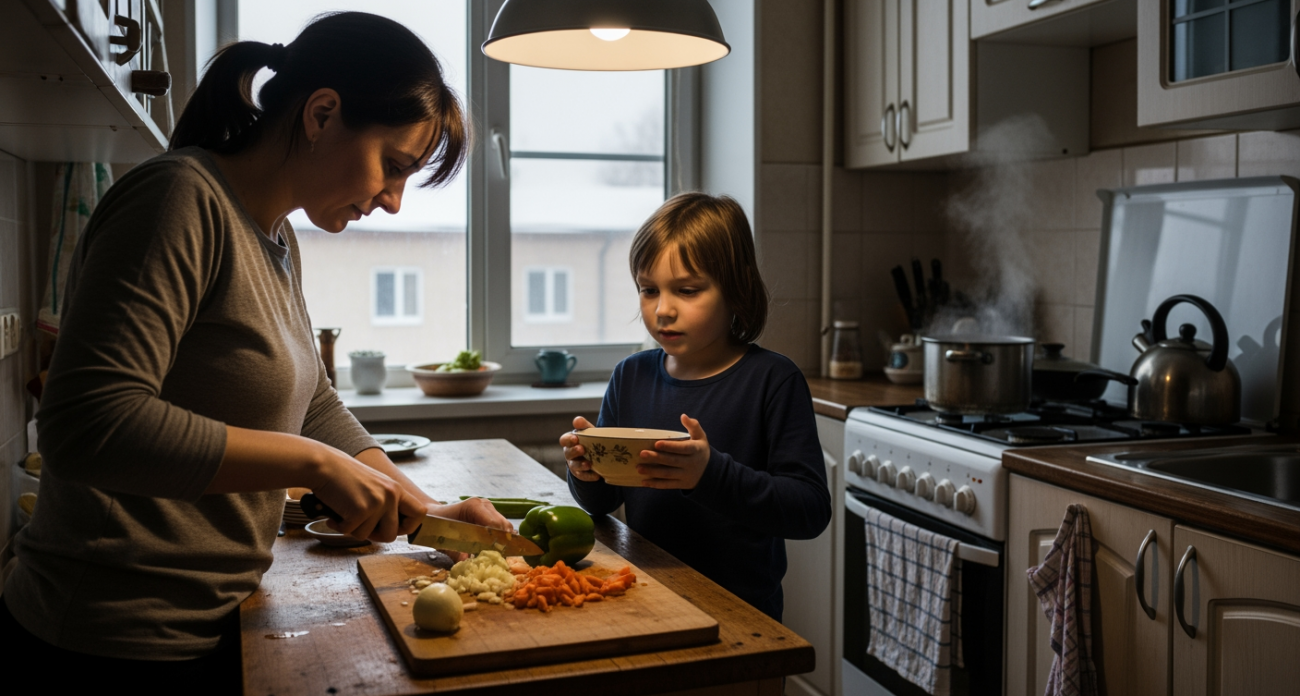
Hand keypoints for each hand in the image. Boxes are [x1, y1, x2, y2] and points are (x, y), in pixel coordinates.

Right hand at [307, 443, 426, 542]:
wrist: (324, 465)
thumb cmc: (344, 477)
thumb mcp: (374, 486)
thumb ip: (386, 503)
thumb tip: (392, 530)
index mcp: (396, 489)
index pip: (420, 513)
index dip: (409, 527)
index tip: (394, 529)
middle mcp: (391, 495)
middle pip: (392, 534)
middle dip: (374, 536)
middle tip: (360, 526)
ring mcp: (377, 502)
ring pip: (368, 535)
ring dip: (353, 530)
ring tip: (345, 514)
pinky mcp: (361, 509)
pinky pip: (350, 532)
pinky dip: (339, 527)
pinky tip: (334, 515)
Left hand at [424, 497, 513, 560]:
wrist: (431, 515)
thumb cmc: (435, 526)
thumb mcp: (443, 541)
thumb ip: (455, 553)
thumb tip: (467, 563)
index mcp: (474, 507)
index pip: (494, 525)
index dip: (497, 541)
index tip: (495, 556)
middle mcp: (484, 505)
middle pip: (503, 526)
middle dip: (501, 543)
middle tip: (496, 559)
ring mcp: (488, 508)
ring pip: (505, 527)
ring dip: (502, 541)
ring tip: (495, 554)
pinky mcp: (490, 514)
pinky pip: (501, 528)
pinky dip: (499, 538)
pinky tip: (493, 548)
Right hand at [560, 416, 602, 481]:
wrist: (597, 454)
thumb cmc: (590, 439)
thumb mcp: (588, 431)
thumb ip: (583, 425)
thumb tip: (577, 420)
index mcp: (570, 441)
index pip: (564, 440)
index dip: (568, 440)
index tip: (575, 438)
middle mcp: (569, 453)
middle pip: (568, 453)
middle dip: (574, 451)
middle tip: (582, 449)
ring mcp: (574, 464)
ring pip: (574, 466)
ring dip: (581, 465)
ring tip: (588, 464)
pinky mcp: (581, 474)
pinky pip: (583, 476)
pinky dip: (589, 476)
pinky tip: (596, 475)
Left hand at [637, 414, 710, 489]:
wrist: (710, 472)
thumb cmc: (700, 450)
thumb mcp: (701, 437)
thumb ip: (693, 426)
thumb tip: (683, 416)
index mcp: (696, 450)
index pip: (683, 448)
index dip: (670, 446)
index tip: (656, 443)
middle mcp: (691, 463)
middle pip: (672, 461)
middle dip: (656, 458)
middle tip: (642, 454)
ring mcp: (686, 475)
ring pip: (668, 474)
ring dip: (653, 471)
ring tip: (639, 468)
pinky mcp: (682, 484)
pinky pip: (668, 485)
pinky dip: (656, 484)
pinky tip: (644, 482)